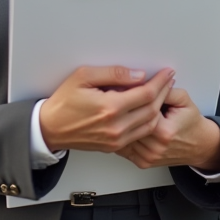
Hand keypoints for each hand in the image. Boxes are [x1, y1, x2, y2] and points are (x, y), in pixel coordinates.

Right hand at [39, 66, 173, 153]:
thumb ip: (113, 74)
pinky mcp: (114, 147)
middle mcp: (116, 126)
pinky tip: (150, 110)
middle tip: (169, 80)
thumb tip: (138, 75)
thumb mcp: (84, 76)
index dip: (160, 82)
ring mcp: (116, 139)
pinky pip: (139, 134)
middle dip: (164, 92)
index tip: (167, 73)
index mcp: (110, 107)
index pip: (146, 93)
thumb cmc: (64, 102)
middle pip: (152, 109)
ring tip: (162, 93)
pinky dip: (149, 122)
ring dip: (159, 108)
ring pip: (149, 124)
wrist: (50, 128)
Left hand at [116, 85, 219, 170]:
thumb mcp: (183, 100)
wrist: (198, 145)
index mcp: (164, 131)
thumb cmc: (190, 123)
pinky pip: (125, 149)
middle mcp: (155, 147)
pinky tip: (119, 126)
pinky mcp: (144, 162)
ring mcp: (148, 157)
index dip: (131, 98)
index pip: (141, 110)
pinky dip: (121, 137)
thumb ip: (166, 90)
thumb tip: (149, 80)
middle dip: (122, 110)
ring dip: (118, 124)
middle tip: (113, 97)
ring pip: (124, 137)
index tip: (124, 89)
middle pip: (129, 124)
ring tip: (115, 110)